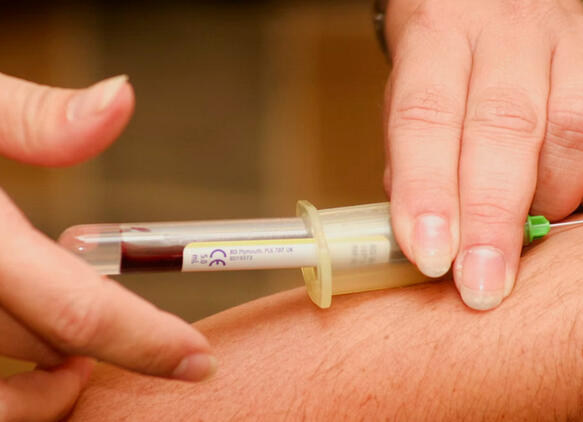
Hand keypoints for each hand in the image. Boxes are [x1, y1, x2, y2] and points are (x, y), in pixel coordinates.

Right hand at [0, 74, 215, 420]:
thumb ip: (36, 115)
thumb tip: (123, 97)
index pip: (78, 311)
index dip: (149, 343)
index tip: (198, 362)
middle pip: (40, 346)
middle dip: (102, 341)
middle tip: (149, 335)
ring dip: (41, 385)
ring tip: (74, 362)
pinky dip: (0, 390)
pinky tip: (16, 359)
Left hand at [383, 0, 582, 309]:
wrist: (496, 11)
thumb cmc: (446, 74)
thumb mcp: (406, 107)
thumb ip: (413, 169)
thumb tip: (430, 245)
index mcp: (438, 40)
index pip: (425, 116)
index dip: (427, 192)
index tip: (431, 256)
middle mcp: (508, 36)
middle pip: (506, 126)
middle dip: (493, 218)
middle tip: (481, 283)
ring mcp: (575, 48)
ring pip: (578, 131)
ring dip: (552, 199)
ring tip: (533, 222)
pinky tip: (579, 198)